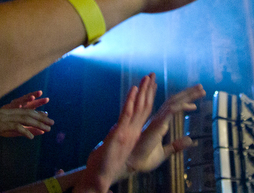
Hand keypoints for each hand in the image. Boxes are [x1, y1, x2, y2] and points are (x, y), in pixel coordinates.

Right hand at [0, 96, 53, 147]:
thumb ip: (11, 127)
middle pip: (28, 112)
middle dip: (41, 117)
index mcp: (6, 109)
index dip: (37, 108)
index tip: (47, 113)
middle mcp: (5, 111)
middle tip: (52, 123)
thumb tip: (25, 130)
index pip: (25, 107)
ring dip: (37, 124)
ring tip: (47, 129)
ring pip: (24, 118)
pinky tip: (31, 137)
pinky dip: (24, 131)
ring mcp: (2, 117)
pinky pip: (15, 127)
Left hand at [77, 73, 156, 192]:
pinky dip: (130, 101)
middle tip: (153, 75)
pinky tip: (134, 89)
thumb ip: (118, 136)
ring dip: (143, 92)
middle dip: (148, 90)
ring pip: (138, 108)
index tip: (152, 84)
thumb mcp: (113, 147)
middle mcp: (133, 131)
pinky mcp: (119, 134)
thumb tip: (117, 129)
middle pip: (144, 107)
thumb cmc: (104, 165)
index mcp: (133, 133)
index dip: (148, 98)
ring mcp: (127, 132)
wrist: (100, 177)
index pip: (144, 112)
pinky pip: (126, 115)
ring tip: (147, 77)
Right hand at [122, 84, 205, 177]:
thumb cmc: (144, 158)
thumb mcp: (165, 152)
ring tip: (200, 89)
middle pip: (174, 100)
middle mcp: (158, 118)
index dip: (184, 101)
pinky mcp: (157, 125)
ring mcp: (157, 120)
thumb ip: (177, 145)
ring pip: (174, 102)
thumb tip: (190, 140)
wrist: (134, 164)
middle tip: (201, 87)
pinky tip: (193, 105)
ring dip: (188, 94)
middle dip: (188, 93)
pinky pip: (170, 111)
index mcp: (159, 123)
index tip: (196, 101)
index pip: (173, 107)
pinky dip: (181, 106)